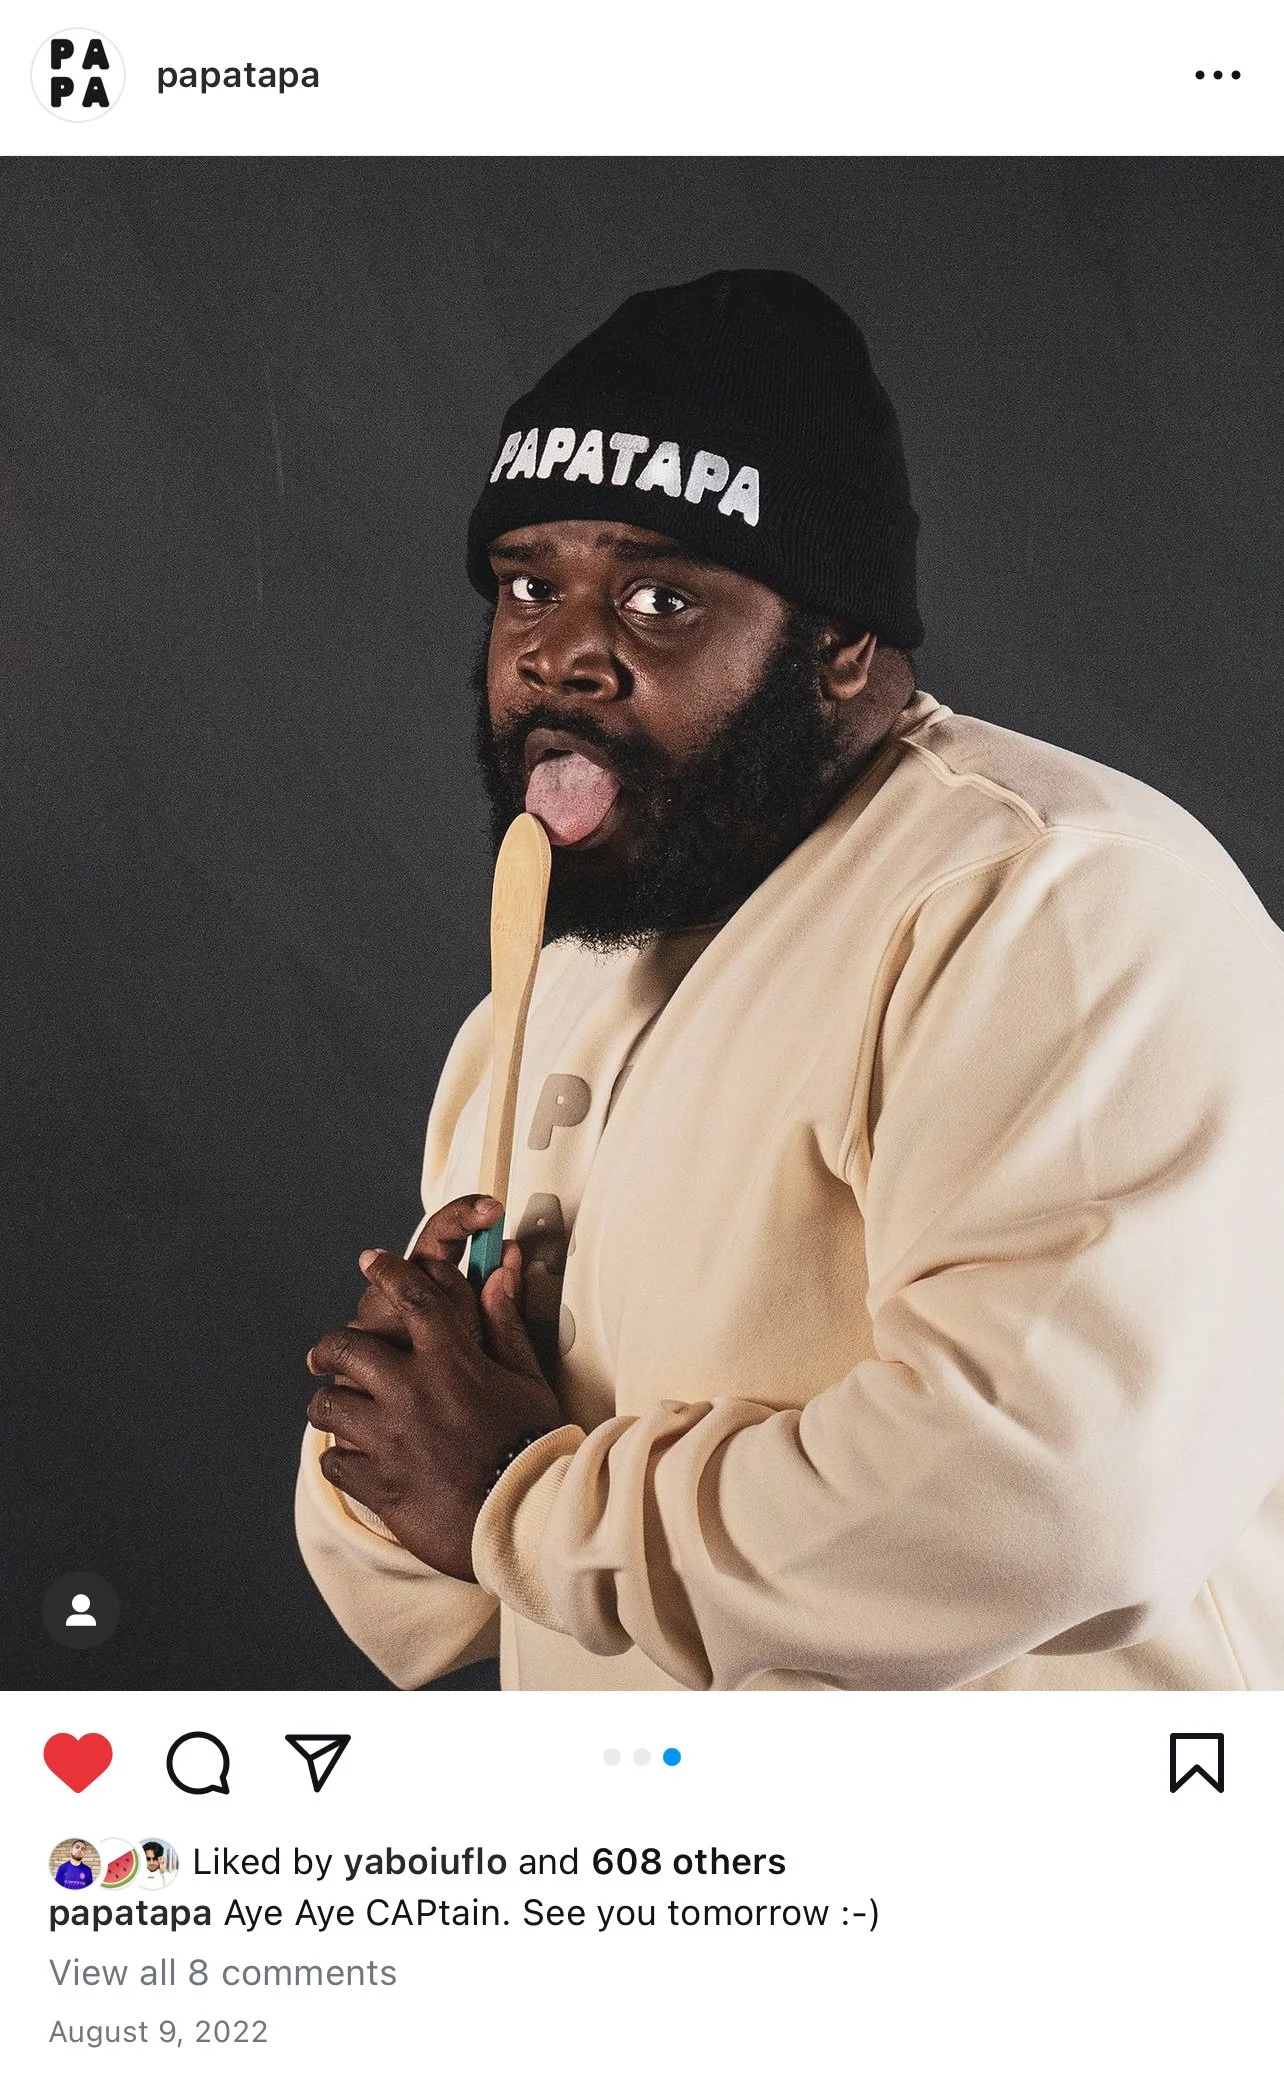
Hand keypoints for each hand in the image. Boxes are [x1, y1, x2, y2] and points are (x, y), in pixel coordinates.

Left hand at [306, 1195, 562, 1578]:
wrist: (527, 1521)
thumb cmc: (535, 1449)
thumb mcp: (528, 1381)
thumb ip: (505, 1324)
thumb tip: (499, 1273)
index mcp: (451, 1361)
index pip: (411, 1296)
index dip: (388, 1271)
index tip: (370, 1260)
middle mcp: (412, 1392)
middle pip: (345, 1347)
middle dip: (328, 1347)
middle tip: (324, 1355)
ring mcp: (390, 1439)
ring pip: (329, 1405)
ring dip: (332, 1405)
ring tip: (339, 1411)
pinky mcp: (377, 1483)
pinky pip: (335, 1461)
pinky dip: (342, 1458)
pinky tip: (356, 1460)